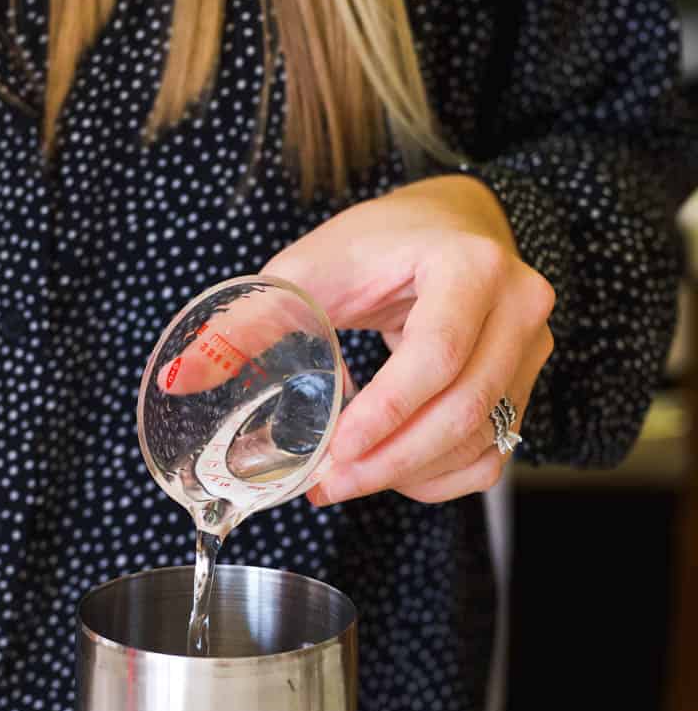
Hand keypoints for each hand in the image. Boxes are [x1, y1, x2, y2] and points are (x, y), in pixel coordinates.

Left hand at [261, 176, 554, 505]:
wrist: (452, 226)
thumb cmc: (380, 243)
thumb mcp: (311, 266)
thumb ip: (250, 322)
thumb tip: (180, 379)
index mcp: (470, 266)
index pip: (437, 353)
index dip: (387, 412)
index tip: (336, 451)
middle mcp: (517, 307)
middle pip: (463, 408)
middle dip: (389, 460)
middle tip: (328, 484)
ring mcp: (531, 348)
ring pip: (478, 440)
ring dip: (407, 475)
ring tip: (343, 480)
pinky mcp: (523, 385)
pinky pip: (490, 453)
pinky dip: (438, 477)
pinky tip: (388, 473)